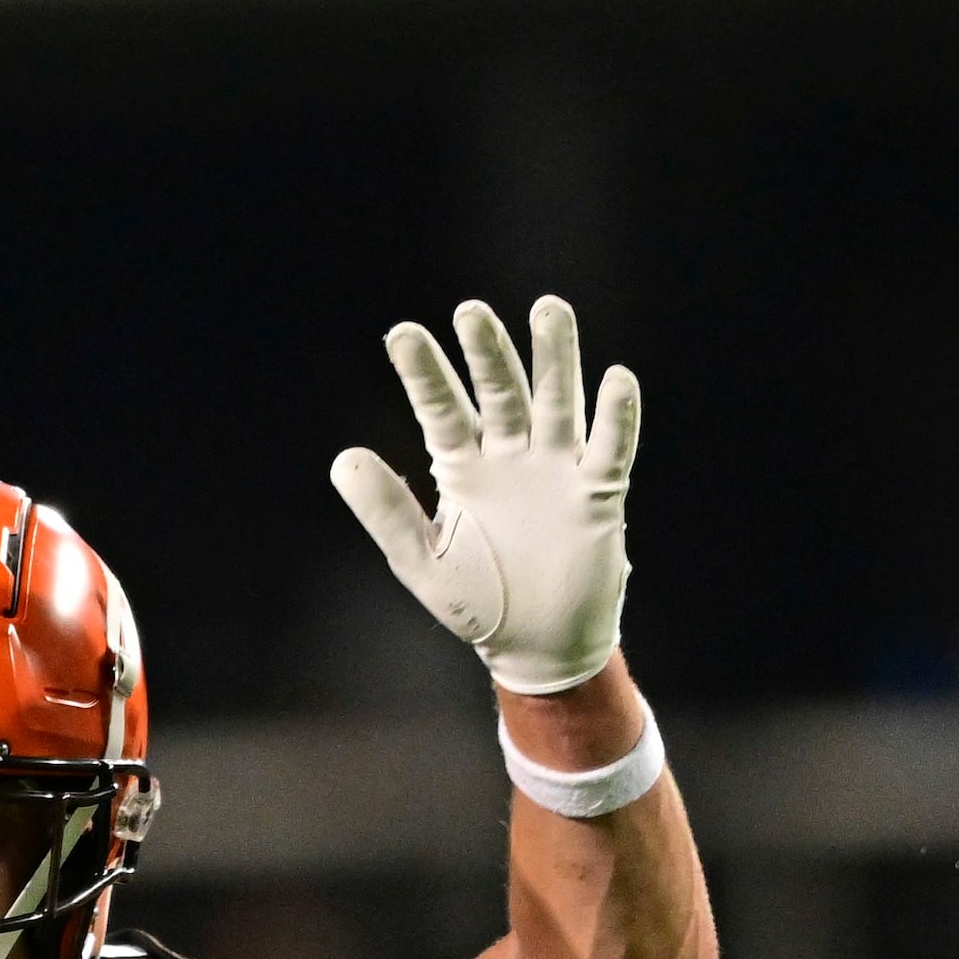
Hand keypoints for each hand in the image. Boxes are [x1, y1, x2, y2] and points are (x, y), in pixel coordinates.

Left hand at [333, 295, 639, 695]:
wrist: (538, 647)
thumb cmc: (477, 602)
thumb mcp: (423, 561)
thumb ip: (386, 511)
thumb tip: (342, 459)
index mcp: (463, 468)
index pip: (441, 410)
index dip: (423, 374)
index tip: (400, 335)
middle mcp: (511, 457)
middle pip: (500, 393)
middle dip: (487, 354)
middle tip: (471, 313)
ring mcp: (556, 470)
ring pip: (557, 403)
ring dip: (555, 360)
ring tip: (549, 311)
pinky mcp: (597, 494)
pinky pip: (610, 449)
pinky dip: (616, 417)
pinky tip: (617, 381)